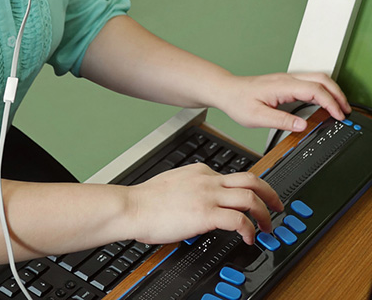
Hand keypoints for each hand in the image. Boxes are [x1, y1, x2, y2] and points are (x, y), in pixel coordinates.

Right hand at [126, 163, 282, 244]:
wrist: (132, 207)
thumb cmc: (146, 200)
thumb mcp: (173, 184)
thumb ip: (191, 188)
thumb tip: (199, 201)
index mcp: (199, 171)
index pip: (234, 175)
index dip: (250, 189)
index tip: (255, 201)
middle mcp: (207, 179)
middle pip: (251, 179)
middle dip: (270, 194)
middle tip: (277, 207)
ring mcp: (208, 195)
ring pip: (251, 197)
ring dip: (265, 214)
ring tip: (267, 227)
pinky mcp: (206, 213)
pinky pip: (239, 220)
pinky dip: (250, 230)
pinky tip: (249, 238)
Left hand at [214, 72, 350, 131]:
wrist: (226, 91)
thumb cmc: (237, 101)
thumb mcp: (257, 117)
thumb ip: (281, 121)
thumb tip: (302, 125)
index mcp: (281, 86)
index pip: (314, 90)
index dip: (330, 102)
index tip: (338, 115)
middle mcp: (286, 79)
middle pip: (321, 79)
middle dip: (337, 94)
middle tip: (345, 112)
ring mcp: (286, 79)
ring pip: (317, 78)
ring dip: (331, 91)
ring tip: (338, 109)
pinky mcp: (284, 83)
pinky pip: (309, 82)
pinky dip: (322, 91)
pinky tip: (324, 103)